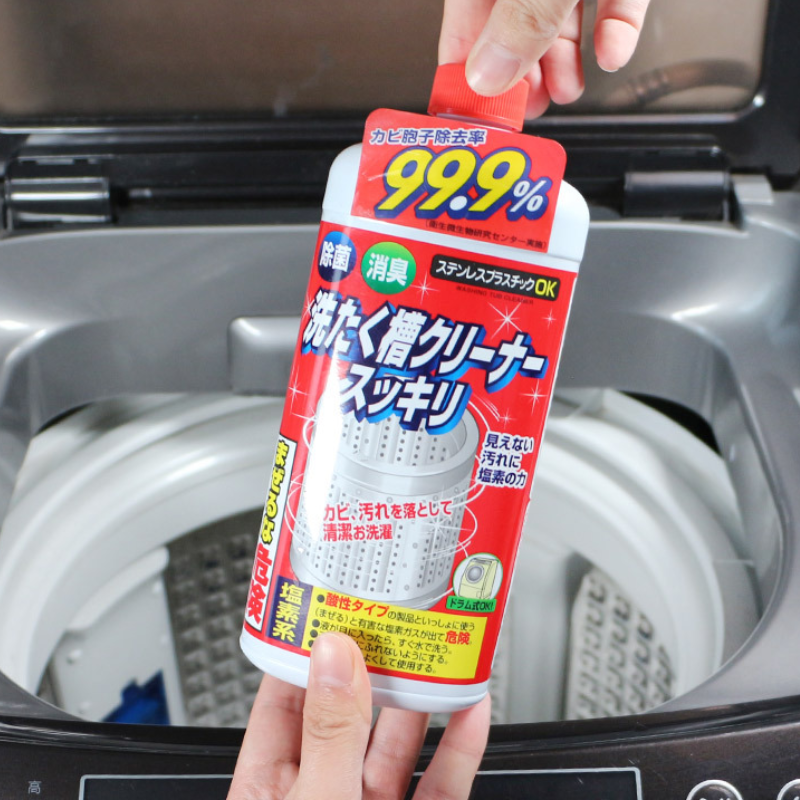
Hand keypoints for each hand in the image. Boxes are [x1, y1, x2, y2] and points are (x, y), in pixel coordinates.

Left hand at [227, 632, 491, 799]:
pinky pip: (441, 784)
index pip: (285, 700)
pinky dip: (460, 747)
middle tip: (396, 618)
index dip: (309, 651)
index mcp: (271, 788)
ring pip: (396, 744)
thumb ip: (330, 734)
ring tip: (437, 649)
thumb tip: (336, 655)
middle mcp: (320, 794)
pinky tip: (470, 710)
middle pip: (349, 714)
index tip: (335, 608)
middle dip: (375, 666)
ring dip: (421, 698)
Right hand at [439, 0, 650, 116]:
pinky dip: (614, 28)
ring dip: (564, 62)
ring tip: (566, 92)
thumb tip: (489, 72)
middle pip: (512, 22)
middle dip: (520, 73)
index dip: (462, 66)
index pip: (463, 17)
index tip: (466, 110)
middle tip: (523, 110)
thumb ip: (521, 18)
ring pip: (561, 16)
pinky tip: (611, 52)